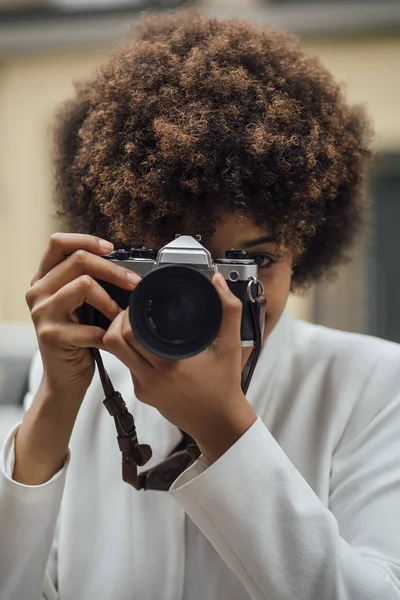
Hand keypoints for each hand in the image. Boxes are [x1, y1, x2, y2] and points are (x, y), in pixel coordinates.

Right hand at [15, 233, 141, 484]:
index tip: (112, 249)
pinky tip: (111, 338)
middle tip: (134, 283)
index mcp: (44, 279)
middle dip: (113, 269)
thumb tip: (126, 266)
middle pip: (78, 260)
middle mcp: (37, 291)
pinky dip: (107, 332)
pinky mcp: (50, 335)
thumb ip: (91, 282)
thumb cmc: (78, 338)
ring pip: (83, 285)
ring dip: (111, 300)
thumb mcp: (81, 304)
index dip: (87, 240)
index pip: (58, 243)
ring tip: (121, 315)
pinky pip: (89, 324)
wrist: (65, 378)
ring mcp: (41, 313)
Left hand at [103, 273, 256, 462]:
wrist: (219, 422)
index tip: (139, 301)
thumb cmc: (225, 384)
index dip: (128, 313)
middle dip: (118, 320)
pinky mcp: (142, 394)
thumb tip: (218, 281)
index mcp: (170, 363)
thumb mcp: (231, 345)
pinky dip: (130, 352)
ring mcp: (143, 387)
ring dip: (119, 336)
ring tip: (134, 322)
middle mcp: (151, 377)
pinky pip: (127, 366)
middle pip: (114, 342)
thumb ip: (229, 310)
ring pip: (117, 355)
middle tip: (132, 309)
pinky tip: (144, 343)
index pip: (131, 333)